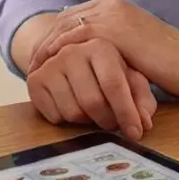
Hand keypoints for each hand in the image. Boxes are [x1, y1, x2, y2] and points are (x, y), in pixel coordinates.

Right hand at [26, 39, 158, 139]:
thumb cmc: (106, 72)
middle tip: (112, 123)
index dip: (126, 113)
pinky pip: (54, 116)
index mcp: (99, 46)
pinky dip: (66, 120)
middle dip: (107, 120)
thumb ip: (142, 99)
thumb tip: (144, 123)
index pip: (114, 85)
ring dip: (86, 121)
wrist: (67, 60)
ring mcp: (50, 65)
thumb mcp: (129, 79)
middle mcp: (72, 51)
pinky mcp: (34, 81)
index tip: (135, 133)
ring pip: (73, 112)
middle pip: (92, 102)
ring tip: (92, 112)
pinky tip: (72, 107)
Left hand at [29, 0, 178, 95]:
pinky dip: (58, 55)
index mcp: (114, 5)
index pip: (72, 18)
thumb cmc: (169, 63)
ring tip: (34, 72)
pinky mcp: (112, 30)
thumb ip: (111, 47)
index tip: (41, 59)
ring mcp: (110, 14)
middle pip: (64, 22)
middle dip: (45, 44)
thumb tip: (87, 61)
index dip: (54, 38)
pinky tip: (49, 71)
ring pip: (65, 30)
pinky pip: (74, 41)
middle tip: (30, 67)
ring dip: (46, 51)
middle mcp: (110, 4)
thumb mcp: (133, 49)